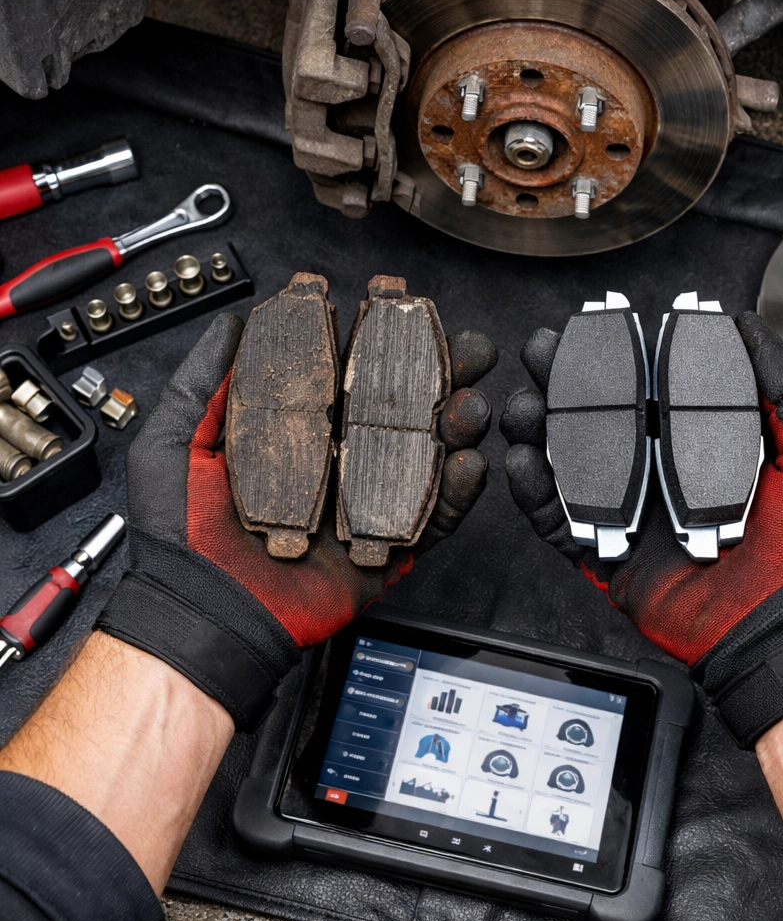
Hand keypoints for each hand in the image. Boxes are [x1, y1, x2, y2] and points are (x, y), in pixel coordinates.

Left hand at [98, 313, 495, 728]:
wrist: (205, 614)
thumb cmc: (181, 536)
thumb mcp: (175, 445)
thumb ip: (203, 384)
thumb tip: (231, 325)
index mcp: (297, 433)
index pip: (349, 374)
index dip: (377, 341)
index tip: (399, 306)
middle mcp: (338, 461)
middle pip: (402, 408)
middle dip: (439, 375)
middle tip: (466, 348)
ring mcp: (367, 503)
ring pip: (427, 455)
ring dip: (456, 425)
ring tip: (469, 404)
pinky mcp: (386, 545)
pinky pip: (433, 518)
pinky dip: (455, 492)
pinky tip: (467, 462)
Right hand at [502, 311, 782, 746]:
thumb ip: (781, 385)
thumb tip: (746, 327)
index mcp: (703, 444)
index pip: (651, 388)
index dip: (620, 355)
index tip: (596, 324)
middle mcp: (662, 473)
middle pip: (600, 417)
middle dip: (566, 381)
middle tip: (544, 351)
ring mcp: (633, 513)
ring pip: (570, 462)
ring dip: (541, 428)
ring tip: (526, 403)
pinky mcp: (609, 554)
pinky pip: (560, 521)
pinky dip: (536, 492)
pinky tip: (524, 460)